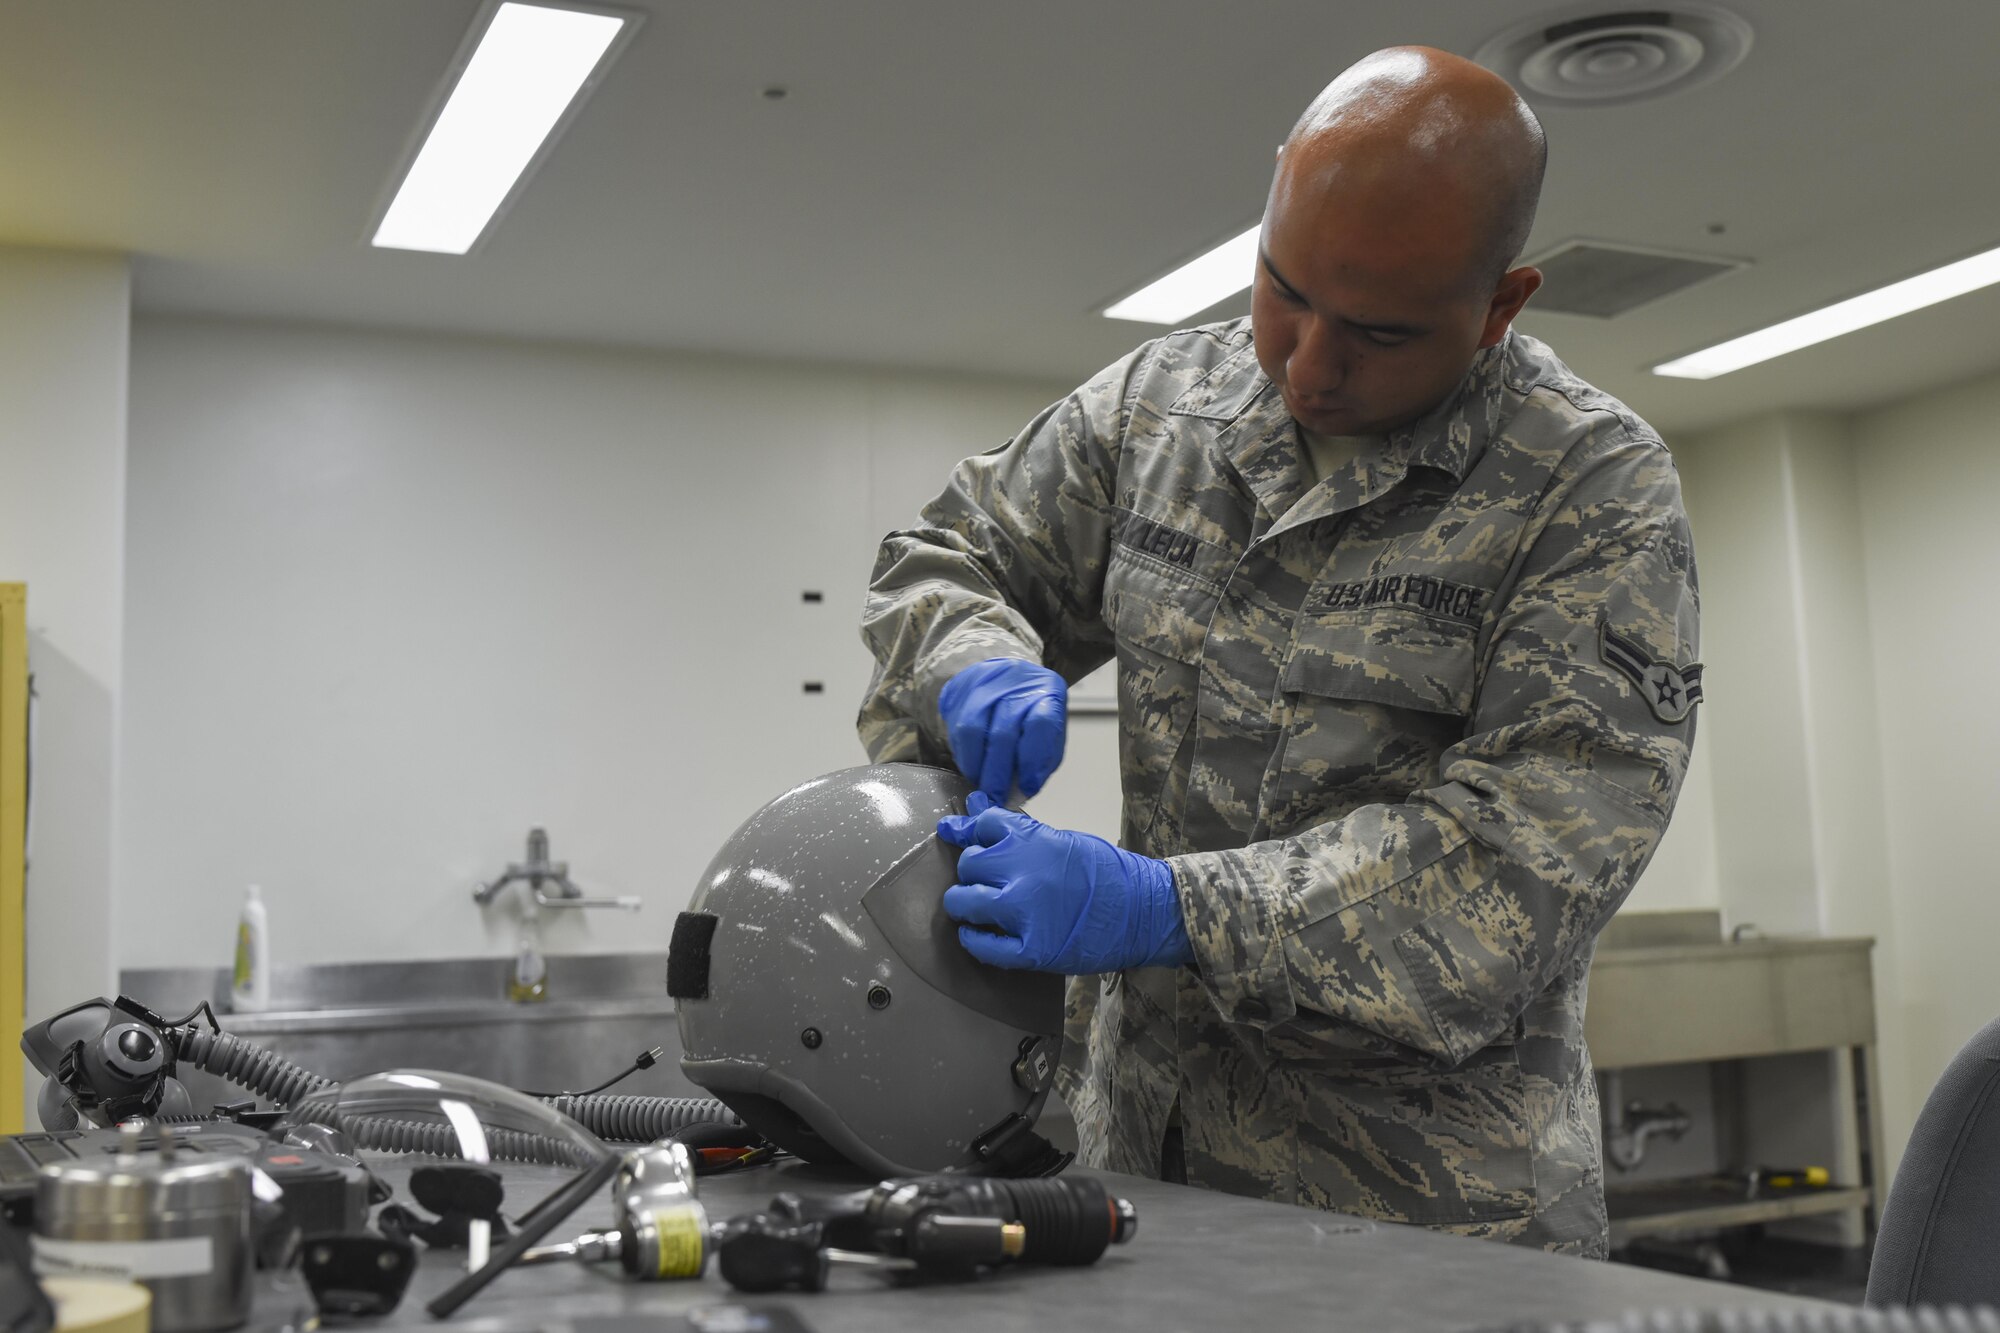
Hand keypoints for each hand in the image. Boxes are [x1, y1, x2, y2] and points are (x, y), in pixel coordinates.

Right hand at [936, 658, 1067, 804]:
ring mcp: (983, 683)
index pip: (1041, 724)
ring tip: (981, 784)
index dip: (1032, 760)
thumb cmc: (1032, 712)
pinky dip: (963, 755)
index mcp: (1046, 692)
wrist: (1008, 678)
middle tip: (996, 797)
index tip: (1027, 787)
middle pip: (1003, 732)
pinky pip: (955, 728)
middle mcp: (1015, 682)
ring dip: (975, 766)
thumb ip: (1040, 762)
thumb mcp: (1050, 734)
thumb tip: (1022, 790)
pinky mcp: (959, 689)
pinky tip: (972, 766)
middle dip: (998, 773)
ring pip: (972, 730)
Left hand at [936, 793, 1190, 972]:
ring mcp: (1023, 913)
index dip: (981, 838)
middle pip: (968, 864)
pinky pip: (980, 945)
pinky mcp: (1029, 950)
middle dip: (975, 873)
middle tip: (992, 883)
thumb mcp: (1063, 840)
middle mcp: (1022, 871)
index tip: (986, 848)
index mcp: (1033, 839)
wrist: (1145, 912)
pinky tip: (982, 935)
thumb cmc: (1107, 873)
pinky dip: (974, 940)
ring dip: (966, 905)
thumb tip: (972, 809)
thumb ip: (1018, 832)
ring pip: (962, 902)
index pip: (982, 826)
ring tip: (982, 910)